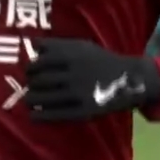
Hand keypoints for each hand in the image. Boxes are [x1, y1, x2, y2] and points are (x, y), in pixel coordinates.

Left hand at [24, 38, 159, 121]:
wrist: (129, 78)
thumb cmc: (101, 60)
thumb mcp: (83, 46)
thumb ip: (58, 44)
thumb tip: (33, 44)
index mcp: (72, 56)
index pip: (39, 62)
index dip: (30, 68)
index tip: (30, 72)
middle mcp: (73, 73)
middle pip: (38, 80)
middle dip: (30, 84)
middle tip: (31, 86)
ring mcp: (77, 93)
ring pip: (42, 98)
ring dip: (31, 99)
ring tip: (30, 100)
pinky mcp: (82, 110)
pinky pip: (54, 114)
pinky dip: (39, 115)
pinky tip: (34, 115)